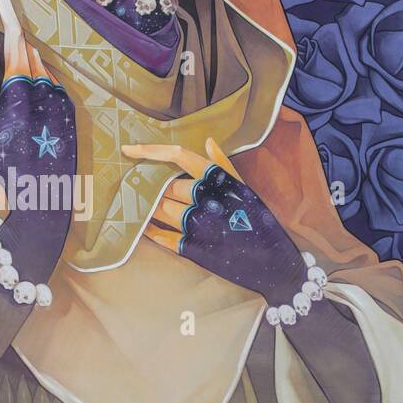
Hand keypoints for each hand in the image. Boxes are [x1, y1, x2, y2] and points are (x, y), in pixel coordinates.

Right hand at [0, 0, 75, 183]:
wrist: (37, 185)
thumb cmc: (1, 152)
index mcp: (20, 79)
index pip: (14, 30)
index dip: (5, 2)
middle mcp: (44, 81)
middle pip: (25, 48)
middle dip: (9, 45)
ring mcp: (58, 94)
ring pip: (38, 65)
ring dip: (21, 65)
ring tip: (7, 95)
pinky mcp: (66, 106)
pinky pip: (48, 82)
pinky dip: (33, 82)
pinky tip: (22, 105)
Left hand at [122, 135, 306, 304]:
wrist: (273, 261)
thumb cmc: (259, 221)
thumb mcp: (245, 188)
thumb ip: (223, 165)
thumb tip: (207, 141)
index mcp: (218, 180)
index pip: (178, 156)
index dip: (150, 150)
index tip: (128, 149)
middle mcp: (205, 198)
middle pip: (166, 185)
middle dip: (152, 186)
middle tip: (137, 186)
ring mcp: (198, 223)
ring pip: (161, 209)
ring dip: (148, 207)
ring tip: (140, 205)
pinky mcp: (193, 247)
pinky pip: (162, 236)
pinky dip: (151, 232)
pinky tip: (144, 229)